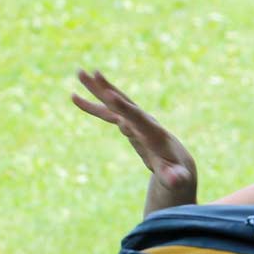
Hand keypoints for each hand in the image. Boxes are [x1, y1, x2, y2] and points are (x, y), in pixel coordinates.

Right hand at [72, 69, 196, 207]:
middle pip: (124, 102)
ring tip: (80, 73)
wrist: (177, 165)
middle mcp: (145, 122)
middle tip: (92, 72)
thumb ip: (176, 178)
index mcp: (155, 134)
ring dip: (97, 89)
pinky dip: (92, 106)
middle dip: (108, 88)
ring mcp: (135, 122)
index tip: (110, 95)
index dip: (124, 108)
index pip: (138, 118)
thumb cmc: (178, 174)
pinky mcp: (128, 124)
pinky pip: (107, 113)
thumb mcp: (178, 179)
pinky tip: (76, 99)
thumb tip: (176, 181)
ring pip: (113, 103)